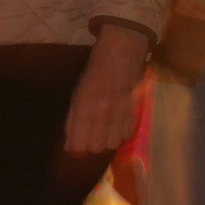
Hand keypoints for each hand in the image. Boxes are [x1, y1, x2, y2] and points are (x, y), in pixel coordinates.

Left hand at [64, 24, 151, 154]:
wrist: (121, 54)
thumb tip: (69, 145)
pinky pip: (127, 135)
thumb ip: (72, 121)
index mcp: (84, 108)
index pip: (79, 144)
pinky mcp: (134, 112)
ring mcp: (120, 114)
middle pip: (97, 148)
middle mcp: (102, 114)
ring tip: (105, 132)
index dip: (76, 150)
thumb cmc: (94, 73)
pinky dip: (121, 135)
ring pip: (113, 145)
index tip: (76, 147)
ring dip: (108, 141)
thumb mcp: (77, 94)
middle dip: (92, 147)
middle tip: (90, 137)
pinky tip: (117, 126)